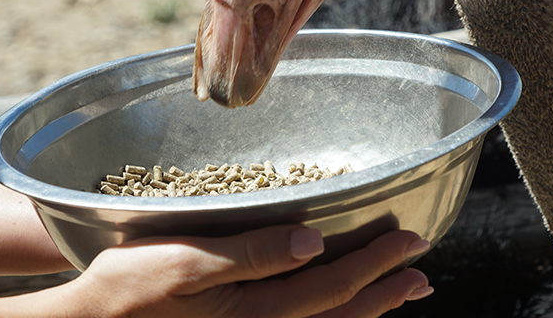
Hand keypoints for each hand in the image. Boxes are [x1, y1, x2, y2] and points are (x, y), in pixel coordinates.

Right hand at [59, 225, 432, 317]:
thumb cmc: (129, 287)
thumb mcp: (186, 263)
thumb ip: (251, 254)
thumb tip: (314, 244)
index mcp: (255, 313)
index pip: (332, 288)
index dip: (375, 265)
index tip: (411, 243)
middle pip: (339, 314)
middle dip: (385, 289)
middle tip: (423, 269)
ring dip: (368, 307)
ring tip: (402, 291)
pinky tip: (343, 307)